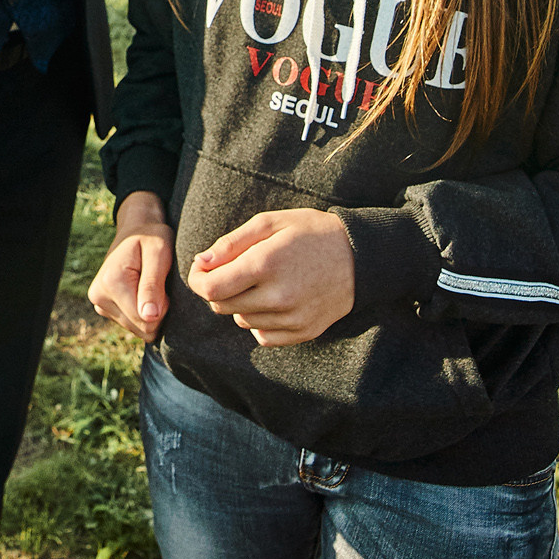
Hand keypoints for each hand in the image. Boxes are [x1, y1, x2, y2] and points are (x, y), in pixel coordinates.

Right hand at [88, 192, 174, 341]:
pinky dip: (141, 311)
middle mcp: (99, 296)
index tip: (163, 284)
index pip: (146, 321)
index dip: (164, 307)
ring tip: (149, 285)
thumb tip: (149, 317)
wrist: (135, 229)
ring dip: (149, 312)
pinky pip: (131, 324)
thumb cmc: (151, 237)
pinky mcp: (103, 308)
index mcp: (111, 283)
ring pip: (137, 328)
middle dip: (157, 311)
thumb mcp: (159, 253)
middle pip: (141, 328)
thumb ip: (152, 285)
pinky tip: (141, 291)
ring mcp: (99, 303)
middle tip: (158, 284)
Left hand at [186, 208, 355, 346]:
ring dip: (240, 303)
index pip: (211, 288)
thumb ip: (231, 243)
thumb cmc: (310, 232)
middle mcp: (277, 296)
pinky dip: (259, 321)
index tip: (202, 269)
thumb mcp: (270, 223)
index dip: (198, 279)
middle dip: (218, 288)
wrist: (360, 256)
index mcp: (265, 264)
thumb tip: (202, 262)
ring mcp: (292, 318)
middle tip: (233, 270)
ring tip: (261, 282)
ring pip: (240, 320)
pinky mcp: (304, 332)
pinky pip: (262, 336)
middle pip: (222, 305)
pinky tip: (272, 301)